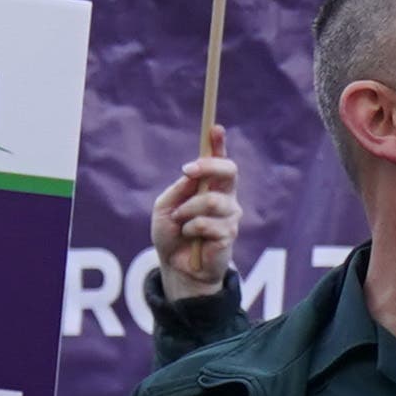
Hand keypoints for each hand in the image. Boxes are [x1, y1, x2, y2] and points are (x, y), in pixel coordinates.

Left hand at [150, 133, 242, 299]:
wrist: (177, 266)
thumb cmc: (172, 234)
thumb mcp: (165, 206)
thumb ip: (179, 189)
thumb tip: (193, 174)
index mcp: (210, 186)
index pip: (219, 161)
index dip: (218, 143)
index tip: (214, 128)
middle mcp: (225, 197)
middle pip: (229, 171)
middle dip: (209, 166)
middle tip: (187, 171)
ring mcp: (230, 216)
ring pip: (212, 200)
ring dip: (189, 210)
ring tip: (180, 222)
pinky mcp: (229, 234)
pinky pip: (208, 223)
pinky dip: (191, 228)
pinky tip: (190, 237)